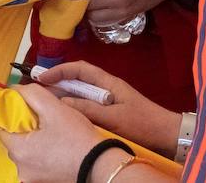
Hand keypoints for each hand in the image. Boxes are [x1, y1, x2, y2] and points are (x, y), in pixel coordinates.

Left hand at [0, 83, 102, 182]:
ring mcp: (33, 179)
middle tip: (41, 117)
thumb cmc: (76, 136)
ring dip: (33, 139)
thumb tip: (15, 90)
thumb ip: (30, 93)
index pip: (2, 128)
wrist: (102, 165)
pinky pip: (36, 162)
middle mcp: (21, 169)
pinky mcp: (45, 181)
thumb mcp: (53, 107)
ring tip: (51, 130)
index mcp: (18, 151)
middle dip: (24, 126)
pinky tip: (56, 144)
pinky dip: (42, 152)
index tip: (23, 106)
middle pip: (14, 140)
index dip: (11, 114)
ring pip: (25, 151)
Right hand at [34, 61, 181, 156]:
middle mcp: (106, 88)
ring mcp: (107, 101)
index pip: (79, 68)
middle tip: (37, 91)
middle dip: (57, 83)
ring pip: (80, 95)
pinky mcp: (109, 114)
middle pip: (77, 80)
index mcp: (108, 82)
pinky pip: (87, 108)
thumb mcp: (114, 117)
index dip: (59, 70)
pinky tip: (66, 118)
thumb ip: (88, 109)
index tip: (42, 77)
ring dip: (64, 97)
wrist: (168, 138)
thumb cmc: (143, 124)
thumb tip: (61, 103)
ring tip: (46, 104)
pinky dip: (74, 110)